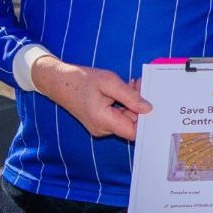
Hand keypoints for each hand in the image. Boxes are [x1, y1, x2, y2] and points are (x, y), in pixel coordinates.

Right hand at [30, 57, 150, 140]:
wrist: (57, 82)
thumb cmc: (80, 80)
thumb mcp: (109, 82)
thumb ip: (129, 96)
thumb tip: (147, 108)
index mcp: (103, 120)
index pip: (133, 132)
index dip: (147, 122)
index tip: (155, 108)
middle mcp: (102, 128)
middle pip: (131, 124)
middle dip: (140, 106)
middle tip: (141, 85)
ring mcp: (100, 127)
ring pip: (125, 119)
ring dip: (132, 103)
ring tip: (132, 84)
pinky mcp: (100, 122)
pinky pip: (118, 116)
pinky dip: (124, 104)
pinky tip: (124, 89)